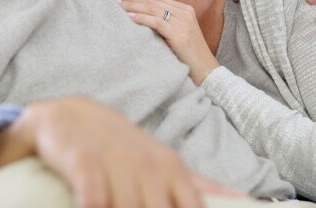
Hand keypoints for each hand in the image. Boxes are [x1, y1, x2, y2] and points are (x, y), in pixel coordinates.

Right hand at [0, 96, 215, 207]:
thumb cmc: (120, 148)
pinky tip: (91, 207)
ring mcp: (117, 163)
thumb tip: (245, 200)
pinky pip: (94, 198)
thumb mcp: (161, 164)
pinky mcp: (84, 160)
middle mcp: (149, 167)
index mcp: (173, 170)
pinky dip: (94, 207)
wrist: (70, 116)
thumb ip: (199, 186)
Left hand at [115, 0, 219, 84]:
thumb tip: (140, 19)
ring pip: (152, 8)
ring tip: (117, 6)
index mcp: (185, 9)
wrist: (207, 73)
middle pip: (153, 1)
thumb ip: (166, 24)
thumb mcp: (179, 35)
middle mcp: (185, 12)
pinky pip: (156, 22)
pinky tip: (129, 18)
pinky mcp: (179, 34)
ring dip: (132, 6)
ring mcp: (183, 22)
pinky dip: (141, 18)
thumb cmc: (190, 57)